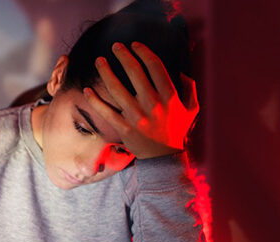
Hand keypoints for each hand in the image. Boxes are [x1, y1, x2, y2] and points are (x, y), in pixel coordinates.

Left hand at [83, 41, 198, 158]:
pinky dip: (95, 101)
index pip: (155, 67)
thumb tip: (182, 71)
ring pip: (117, 89)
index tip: (135, 44)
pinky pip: (107, 112)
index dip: (144, 52)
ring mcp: (137, 117)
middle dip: (123, 56)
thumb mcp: (191, 110)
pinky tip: (87, 90)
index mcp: (169, 97)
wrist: (165, 159)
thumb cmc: (178, 132)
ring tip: (99, 61)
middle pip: (135, 73)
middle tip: (115, 46)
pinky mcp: (125, 129)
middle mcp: (153, 105)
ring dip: (106, 72)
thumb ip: (190, 89)